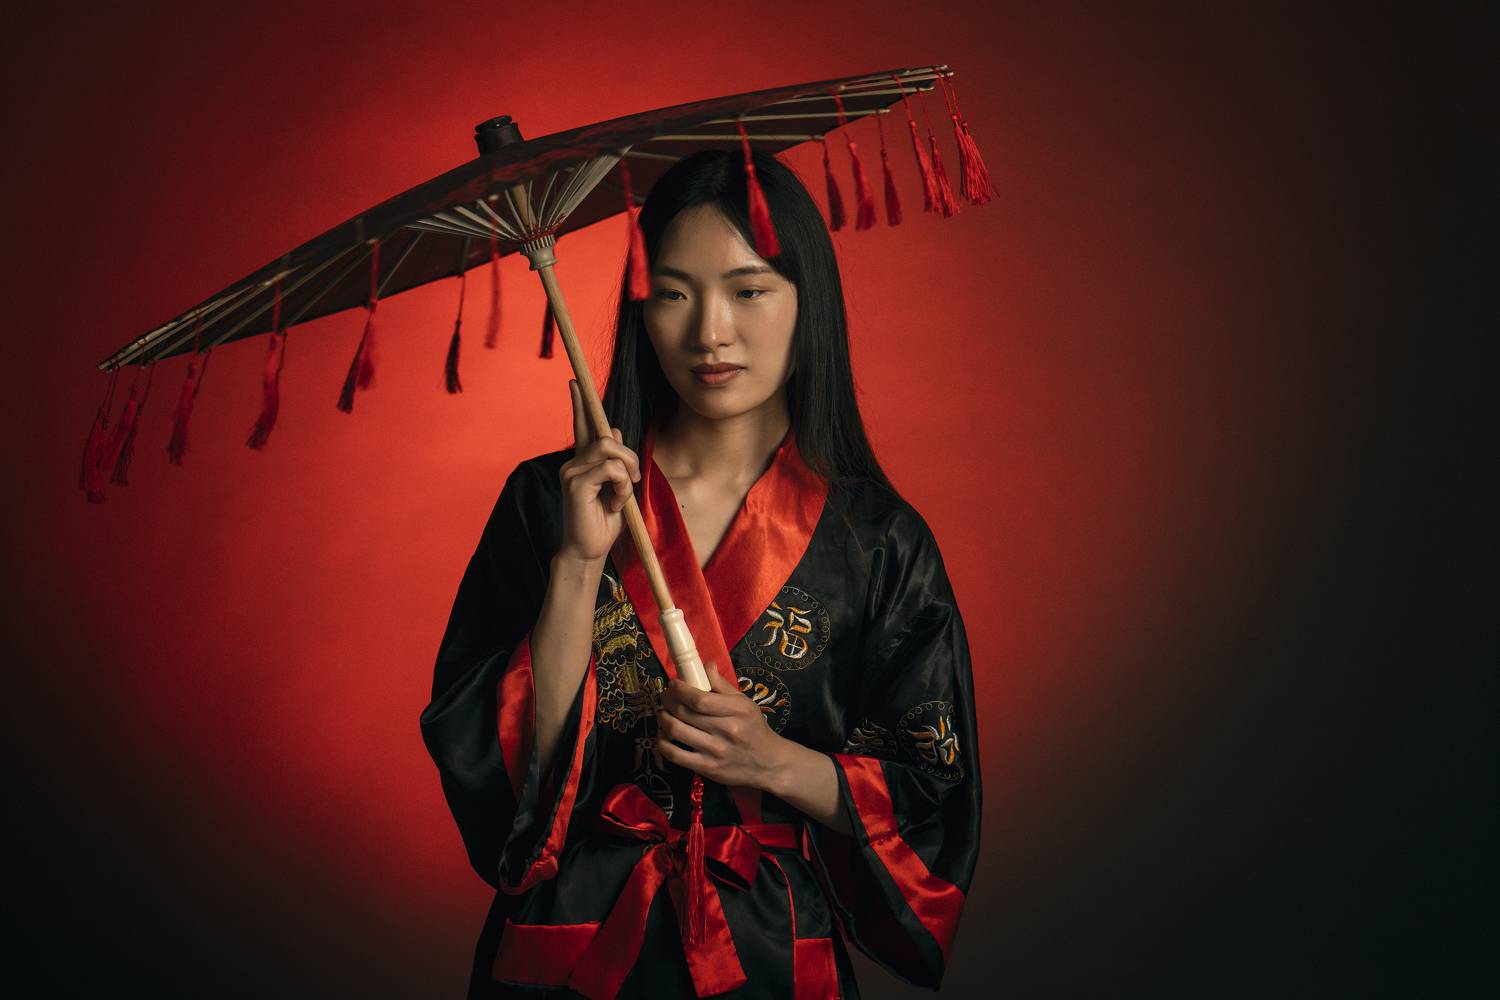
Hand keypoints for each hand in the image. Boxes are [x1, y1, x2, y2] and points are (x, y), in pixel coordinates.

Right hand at [557, 379, 640, 563]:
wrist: (589, 550)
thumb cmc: (603, 522)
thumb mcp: (617, 487)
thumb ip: (615, 460)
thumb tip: (613, 429)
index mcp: (583, 462)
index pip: (580, 425)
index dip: (579, 403)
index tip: (574, 382)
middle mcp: (574, 463)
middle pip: (606, 437)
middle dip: (629, 457)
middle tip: (633, 482)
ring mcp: (572, 472)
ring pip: (610, 451)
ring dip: (627, 474)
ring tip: (621, 497)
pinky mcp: (576, 483)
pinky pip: (611, 469)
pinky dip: (622, 487)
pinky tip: (614, 505)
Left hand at [655, 662, 788, 789]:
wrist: (768, 763)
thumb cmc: (754, 729)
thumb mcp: (745, 703)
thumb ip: (722, 685)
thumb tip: (706, 665)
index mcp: (737, 711)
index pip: (699, 698)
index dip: (680, 689)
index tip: (674, 684)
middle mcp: (727, 731)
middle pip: (685, 713)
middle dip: (668, 701)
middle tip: (666, 697)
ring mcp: (716, 751)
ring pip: (676, 731)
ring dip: (663, 719)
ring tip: (664, 714)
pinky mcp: (707, 768)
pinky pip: (675, 755)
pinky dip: (663, 744)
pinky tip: (663, 736)